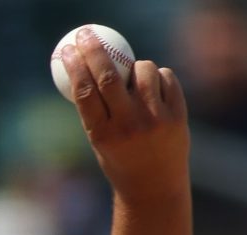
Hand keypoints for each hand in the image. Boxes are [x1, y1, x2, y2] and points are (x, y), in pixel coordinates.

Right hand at [58, 27, 188, 202]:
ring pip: (144, 70)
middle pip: (109, 76)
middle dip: (95, 50)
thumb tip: (83, 66)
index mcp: (102, 135)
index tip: (68, 49)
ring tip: (134, 81)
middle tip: (87, 35)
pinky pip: (166, 77)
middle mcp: (128, 126)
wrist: (154, 188)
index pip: (84, 91)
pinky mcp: (177, 115)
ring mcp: (155, 120)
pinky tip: (154, 92)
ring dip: (136, 66)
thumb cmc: (120, 160)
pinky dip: (158, 77)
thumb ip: (95, 109)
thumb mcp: (99, 141)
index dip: (74, 66)